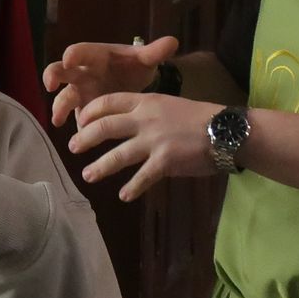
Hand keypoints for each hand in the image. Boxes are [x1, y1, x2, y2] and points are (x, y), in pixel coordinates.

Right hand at [43, 35, 178, 128]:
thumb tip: (173, 41)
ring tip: (57, 120)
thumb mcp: (144, 60)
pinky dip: (75, 126)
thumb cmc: (133, 67)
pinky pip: (75, 116)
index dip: (73, 55)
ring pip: (64, 97)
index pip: (80, 51)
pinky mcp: (83, 109)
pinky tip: (78, 135)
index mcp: (95, 56)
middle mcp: (82, 73)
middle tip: (50, 84)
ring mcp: (81, 92)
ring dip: (60, 107)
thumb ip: (154, 52)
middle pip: (61, 70)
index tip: (69, 59)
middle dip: (53, 76)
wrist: (133, 83)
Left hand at [67, 92, 220, 200]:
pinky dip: (132, 187)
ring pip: (117, 155)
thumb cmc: (199, 117)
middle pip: (104, 127)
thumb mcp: (168, 104)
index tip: (79, 120)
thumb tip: (127, 123)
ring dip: (100, 167)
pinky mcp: (165, 161)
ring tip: (88, 175)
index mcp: (146, 102)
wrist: (226, 130)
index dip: (89, 111)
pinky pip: (142, 177)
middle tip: (72, 148)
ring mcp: (154, 141)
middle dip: (84, 138)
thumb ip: (146, 112)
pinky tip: (124, 196)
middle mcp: (145, 119)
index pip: (108, 101)